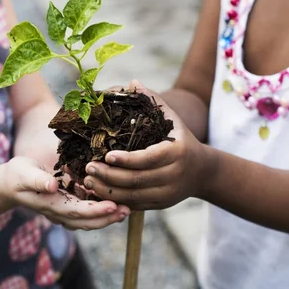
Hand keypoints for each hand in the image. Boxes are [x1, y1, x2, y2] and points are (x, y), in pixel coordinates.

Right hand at [0, 157, 129, 229]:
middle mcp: (59, 212)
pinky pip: (87, 212)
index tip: (112, 206)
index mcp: (50, 205)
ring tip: (126, 209)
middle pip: (86, 221)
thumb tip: (52, 185)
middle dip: (107, 218)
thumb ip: (37, 180)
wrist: (12, 183)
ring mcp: (64, 212)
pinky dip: (101, 210)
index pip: (76, 212)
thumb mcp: (24, 173)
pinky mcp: (68, 206)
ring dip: (107, 217)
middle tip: (127, 210)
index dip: (95, 211)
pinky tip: (115, 202)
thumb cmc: (18, 175)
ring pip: (88, 220)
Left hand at [81, 81, 212, 209]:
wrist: (201, 172)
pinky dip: (115, 200)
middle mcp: (173, 176)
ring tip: (87, 180)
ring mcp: (167, 194)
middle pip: (137, 180)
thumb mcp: (171, 118)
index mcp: (176, 153)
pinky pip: (134, 205)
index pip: (149, 159)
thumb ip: (152, 101)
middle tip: (88, 167)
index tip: (107, 155)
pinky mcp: (159, 205)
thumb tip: (132, 83)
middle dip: (110, 176)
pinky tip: (97, 192)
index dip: (127, 159)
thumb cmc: (180, 138)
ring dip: (108, 191)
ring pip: (133, 197)